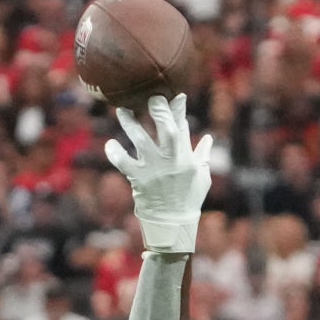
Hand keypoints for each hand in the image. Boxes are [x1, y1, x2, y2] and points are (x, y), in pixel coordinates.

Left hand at [105, 94, 212, 253]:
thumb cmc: (189, 199)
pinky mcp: (139, 179)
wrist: (172, 225)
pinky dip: (115, 152)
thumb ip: (202, 156)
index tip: (174, 94)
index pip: (183, 127)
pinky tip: (111, 144)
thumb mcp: (202, 177)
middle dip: (158, 109)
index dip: (178, 108)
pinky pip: (123, 162)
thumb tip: (208, 138)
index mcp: (187, 158)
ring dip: (130, 123)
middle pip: (166, 128)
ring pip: (141, 139)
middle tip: (149, 95)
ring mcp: (154, 169)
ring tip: (122, 111)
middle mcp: (171, 161)